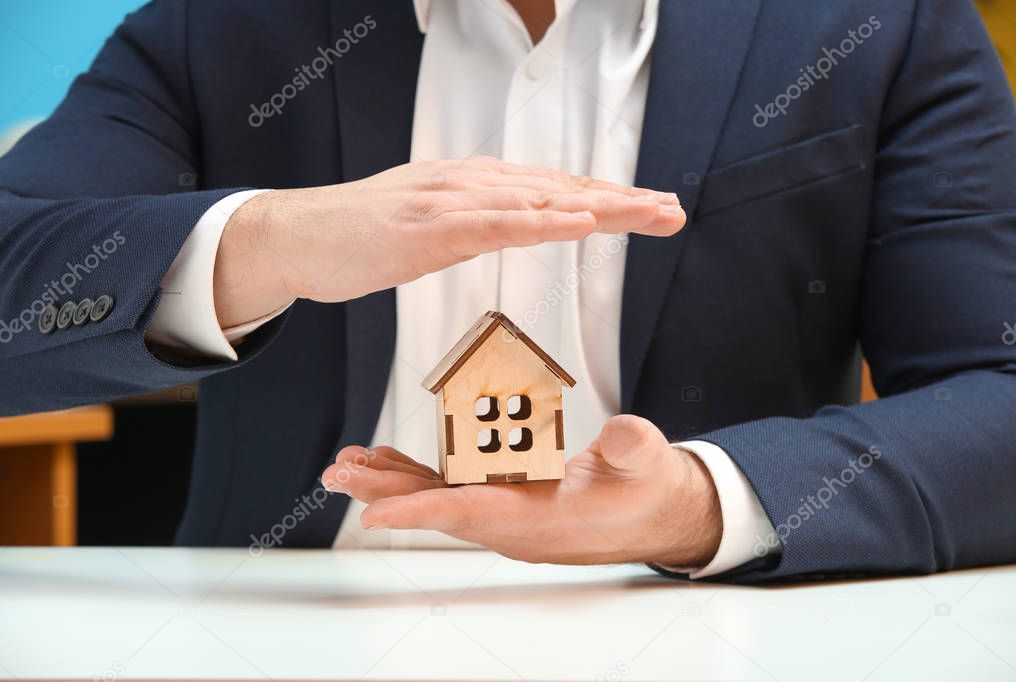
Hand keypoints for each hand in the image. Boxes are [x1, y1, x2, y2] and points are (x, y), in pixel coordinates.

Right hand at [213, 157, 684, 327]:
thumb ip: (472, 224)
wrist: (294, 238)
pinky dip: (543, 222)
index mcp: (472, 186)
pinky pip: (495, 223)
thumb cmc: (359, 238)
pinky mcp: (426, 227)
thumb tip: (510, 226)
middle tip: (673, 211)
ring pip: (538, 200)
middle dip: (620, 200)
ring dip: (598, 207)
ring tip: (648, 213)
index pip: (552, 190)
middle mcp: (468, 183)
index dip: (605, 200)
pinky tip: (580, 223)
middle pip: (558, 189)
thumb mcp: (429, 228)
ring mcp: (448, 200)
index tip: (650, 211)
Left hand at [321, 415, 722, 566]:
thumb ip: (635, 449)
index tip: (372, 517)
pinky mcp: (505, 495)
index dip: (420, 513)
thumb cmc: (646, 494)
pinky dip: (417, 473)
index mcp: (539, 518)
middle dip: (384, 493)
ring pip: (437, 497)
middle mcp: (511, 520)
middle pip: (437, 507)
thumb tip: (621, 433)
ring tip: (348, 466)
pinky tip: (389, 461)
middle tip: (337, 475)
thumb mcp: (650, 465)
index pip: (470, 516)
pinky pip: (451, 486)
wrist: (652, 513)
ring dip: (391, 482)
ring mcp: (505, 510)